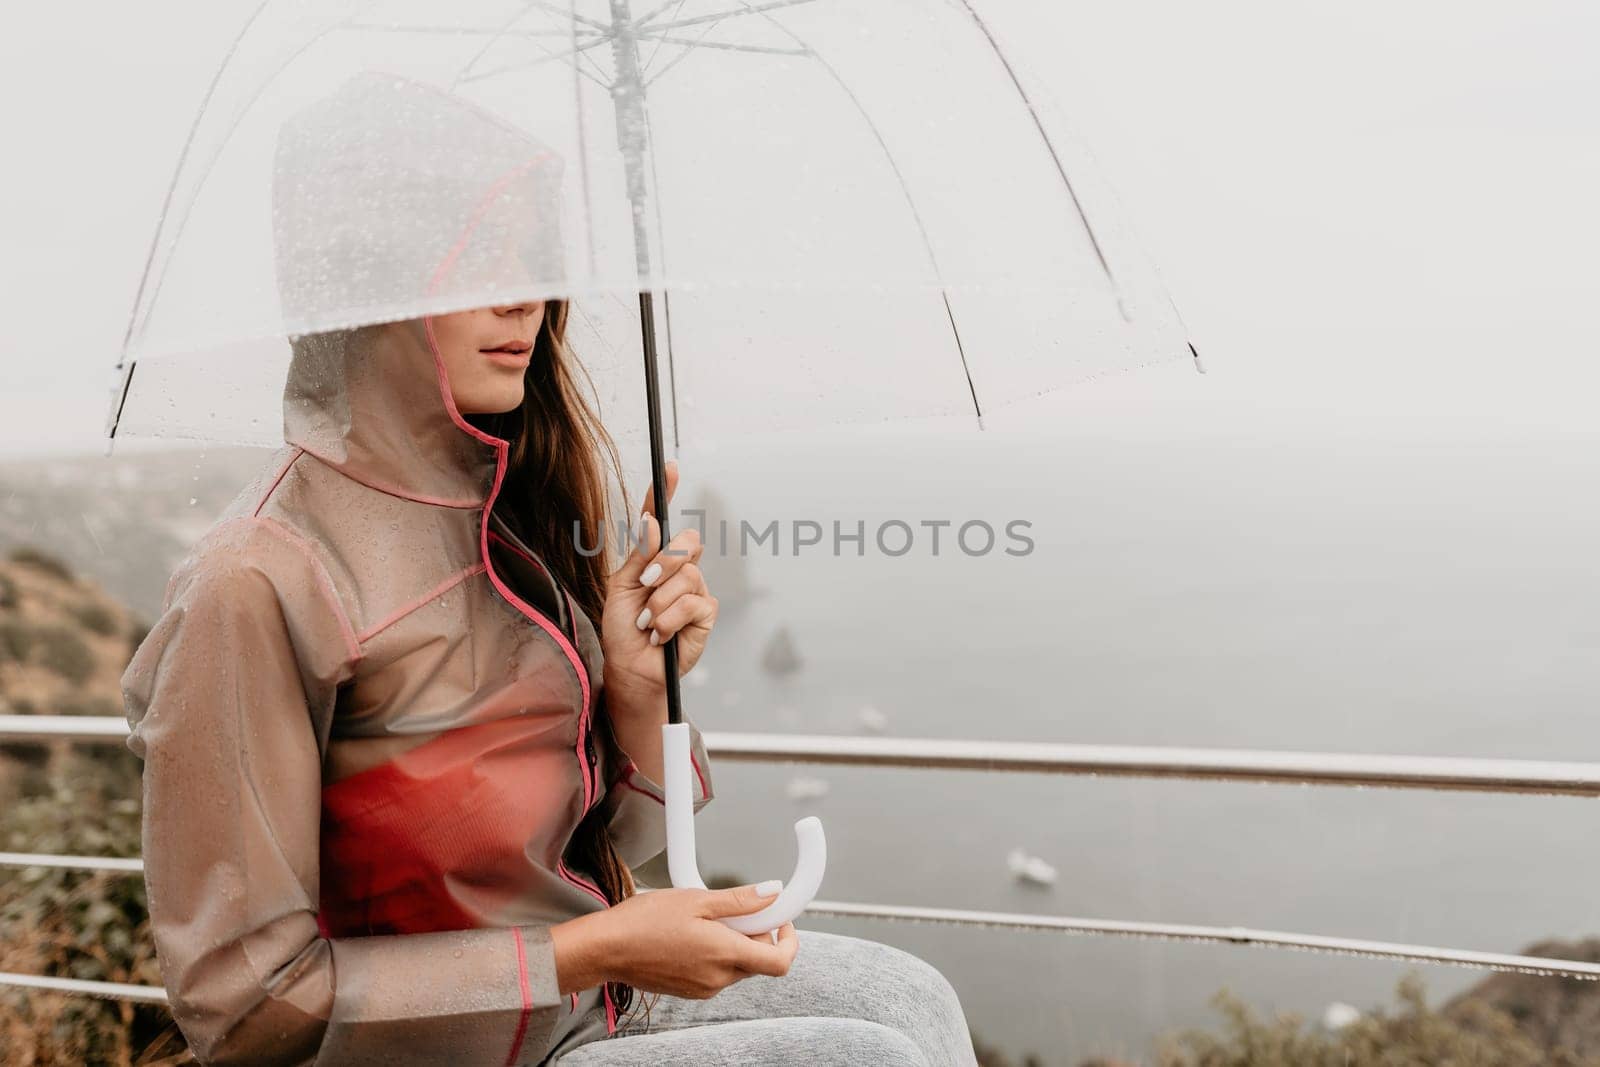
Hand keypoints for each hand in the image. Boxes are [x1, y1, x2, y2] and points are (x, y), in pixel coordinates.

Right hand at [551, 883, 799, 997]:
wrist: (607, 948)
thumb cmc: (644, 921)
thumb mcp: (697, 899)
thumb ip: (740, 900)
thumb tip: (772, 892)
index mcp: (725, 955)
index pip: (780, 962)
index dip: (790, 940)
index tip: (782, 920)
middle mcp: (718, 979)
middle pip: (759, 961)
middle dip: (756, 934)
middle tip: (734, 910)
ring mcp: (703, 989)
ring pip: (737, 966)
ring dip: (734, 943)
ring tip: (705, 919)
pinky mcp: (690, 991)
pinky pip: (717, 973)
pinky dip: (716, 954)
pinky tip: (691, 934)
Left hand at [600, 459, 717, 702]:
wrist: (631, 666)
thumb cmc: (623, 628)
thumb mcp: (621, 586)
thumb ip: (639, 554)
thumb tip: (652, 519)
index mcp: (655, 558)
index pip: (664, 521)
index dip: (666, 492)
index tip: (669, 468)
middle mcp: (679, 569)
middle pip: (685, 542)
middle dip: (661, 564)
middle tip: (644, 585)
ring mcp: (695, 589)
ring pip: (686, 575)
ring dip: (658, 602)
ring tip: (646, 622)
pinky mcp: (706, 612)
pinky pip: (692, 602)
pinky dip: (669, 620)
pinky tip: (660, 634)